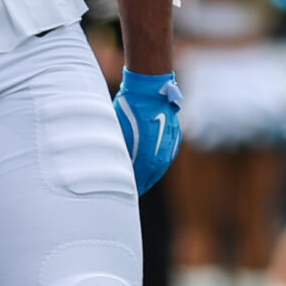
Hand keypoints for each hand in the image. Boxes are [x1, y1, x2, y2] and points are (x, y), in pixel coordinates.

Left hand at [113, 68, 181, 193]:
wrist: (150, 90)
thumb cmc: (128, 110)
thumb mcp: (117, 133)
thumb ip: (118, 154)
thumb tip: (111, 167)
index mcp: (146, 161)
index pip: (136, 184)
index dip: (127, 190)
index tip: (119, 195)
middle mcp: (160, 159)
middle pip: (148, 180)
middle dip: (138, 185)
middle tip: (127, 191)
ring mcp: (169, 149)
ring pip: (158, 169)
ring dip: (148, 174)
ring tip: (138, 179)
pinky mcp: (174, 140)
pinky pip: (164, 157)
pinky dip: (155, 162)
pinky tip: (148, 162)